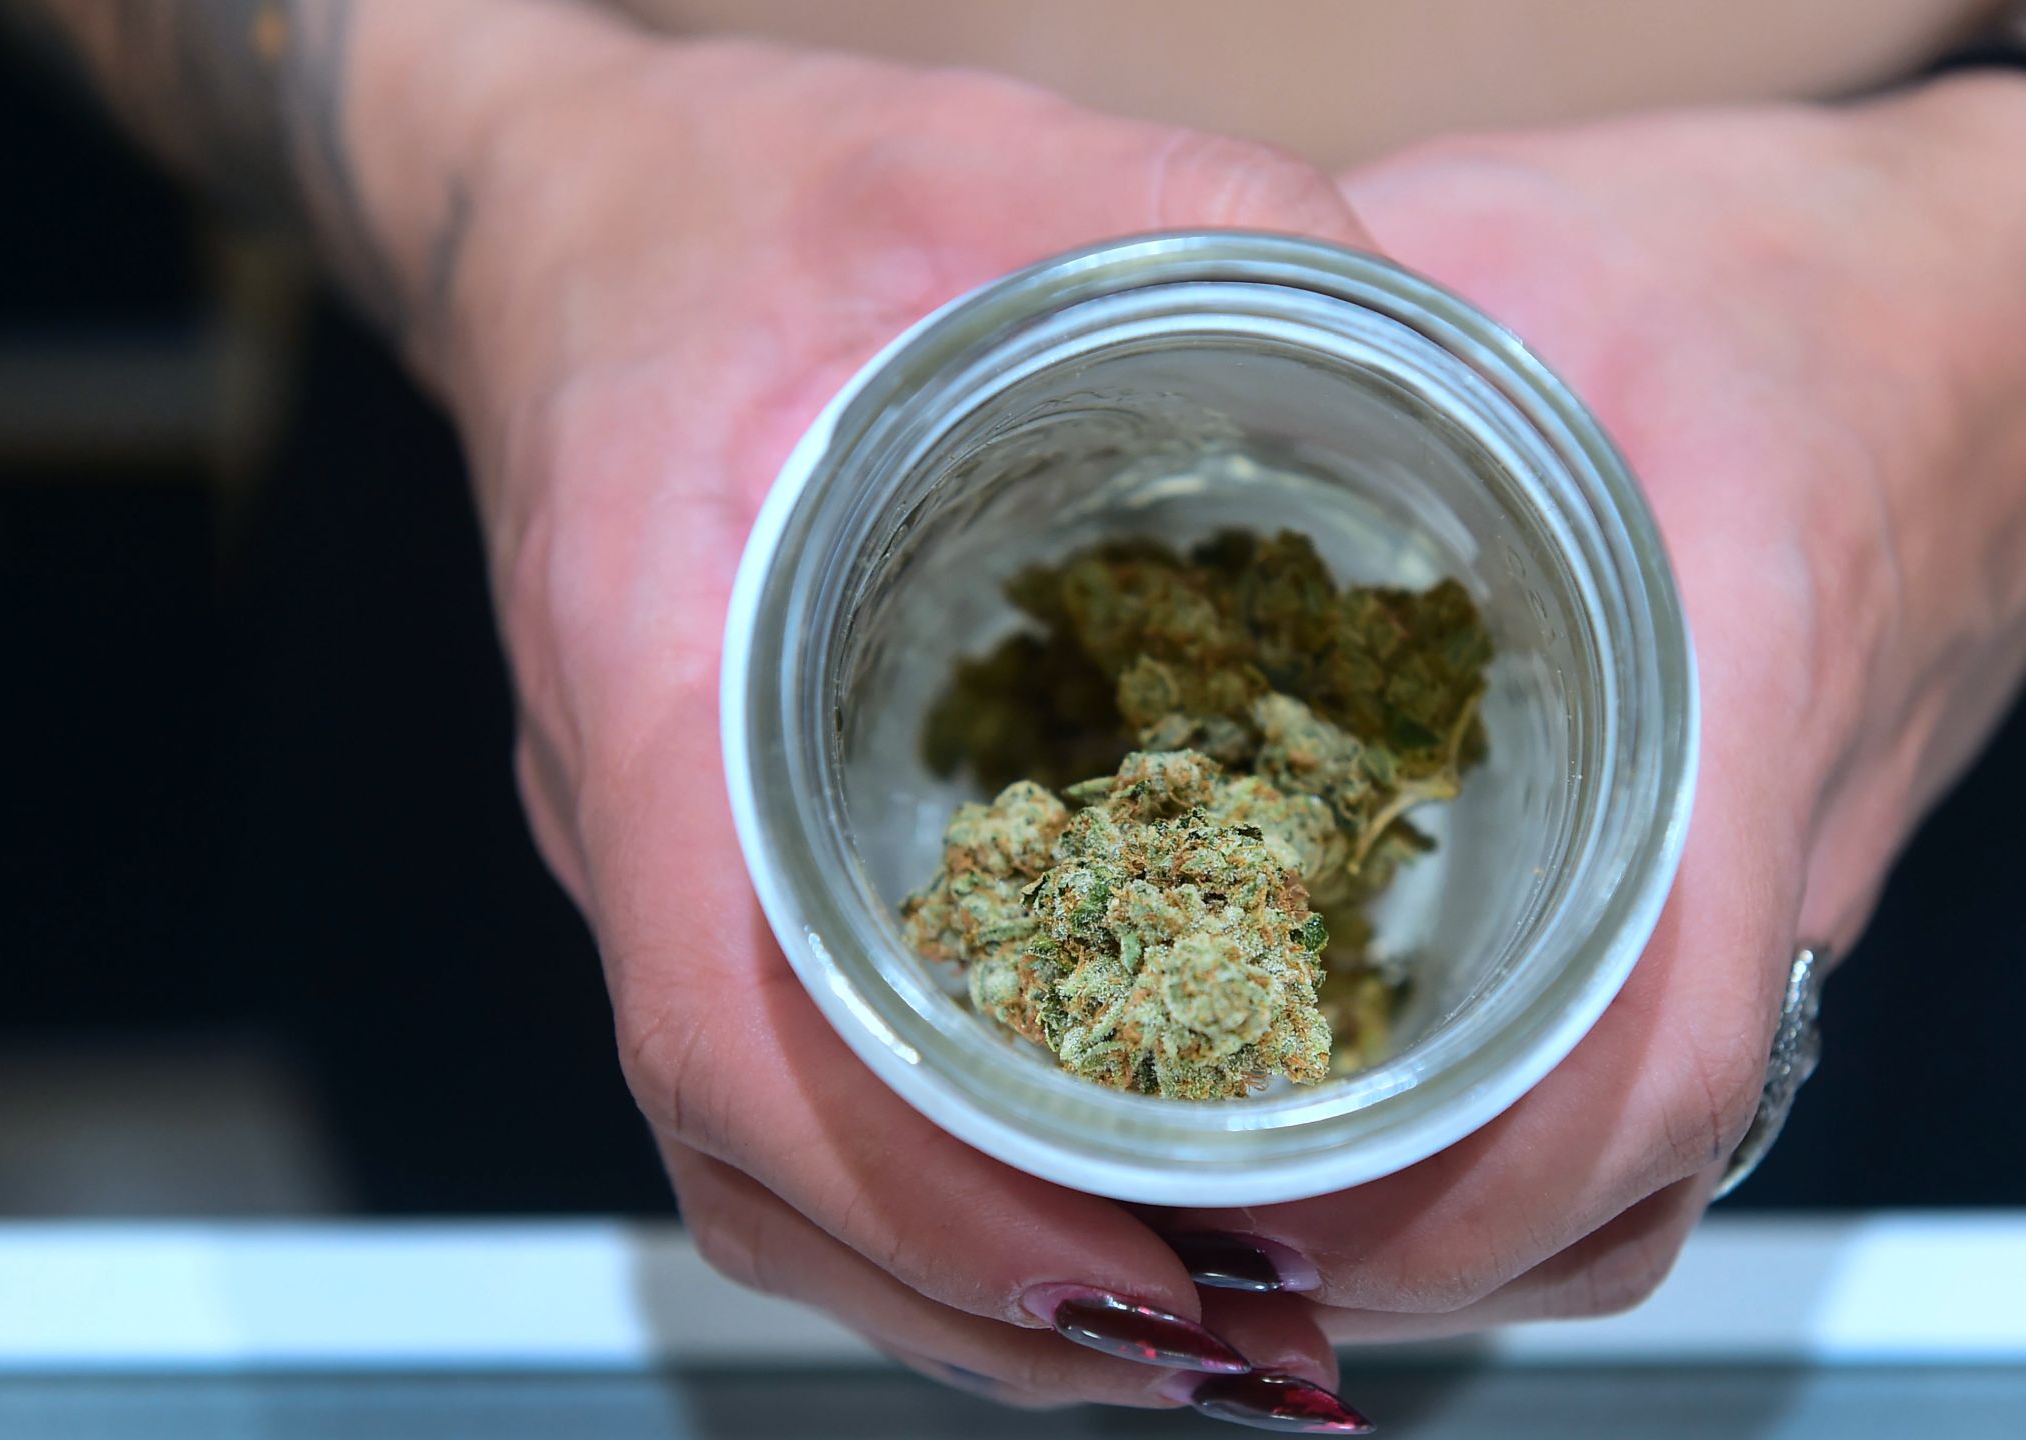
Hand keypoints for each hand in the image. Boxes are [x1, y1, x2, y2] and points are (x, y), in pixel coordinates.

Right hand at [410, 6, 1380, 1414]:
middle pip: (756, 1163)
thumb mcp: (996, 172)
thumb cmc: (750, 208)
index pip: (731, 1014)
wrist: (577, 221)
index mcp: (663, 653)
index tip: (1123, 1264)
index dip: (917, 1185)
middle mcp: (630, 804)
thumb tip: (1447, 351)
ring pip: (758, 1174)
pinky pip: (778, 1107)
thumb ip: (1220, 240)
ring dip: (959, 1292)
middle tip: (1229, 1338)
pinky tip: (1081, 1222)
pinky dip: (921, 1211)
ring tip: (1189, 1330)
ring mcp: (655, 863)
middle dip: (987, 1294)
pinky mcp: (707, 872)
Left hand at [1152, 77, 2025, 1339]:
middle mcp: (1780, 843)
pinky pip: (1668, 1077)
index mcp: (1734, 694)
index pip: (1649, 1062)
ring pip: (1661, 1161)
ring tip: (1277, 1213)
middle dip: (1424, 1257)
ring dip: (1478, 1232)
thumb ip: (1321, 330)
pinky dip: (1534, 1149)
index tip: (1290, 1221)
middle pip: (1639, 1172)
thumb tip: (1101, 369)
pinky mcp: (1774, 884)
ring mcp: (1794, 886)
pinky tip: (1389, 1105)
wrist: (2002, 301)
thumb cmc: (1787, 266)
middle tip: (1212, 1236)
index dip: (1473, 1197)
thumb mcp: (1524, 242)